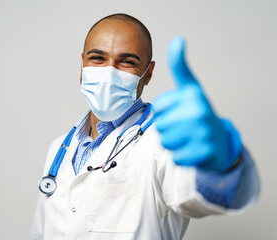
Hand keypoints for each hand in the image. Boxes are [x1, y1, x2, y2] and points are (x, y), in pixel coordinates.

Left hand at [152, 37, 242, 171]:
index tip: (180, 111)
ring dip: (173, 143)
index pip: (157, 108)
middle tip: (184, 127)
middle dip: (168, 129)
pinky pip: (175, 158)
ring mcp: (203, 132)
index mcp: (192, 94)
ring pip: (165, 143)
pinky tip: (192, 150)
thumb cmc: (198, 112)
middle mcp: (199, 111)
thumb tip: (178, 40)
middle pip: (159, 127)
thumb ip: (180, 66)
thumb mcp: (190, 88)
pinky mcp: (204, 153)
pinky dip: (181, 156)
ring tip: (187, 138)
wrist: (220, 140)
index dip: (164, 112)